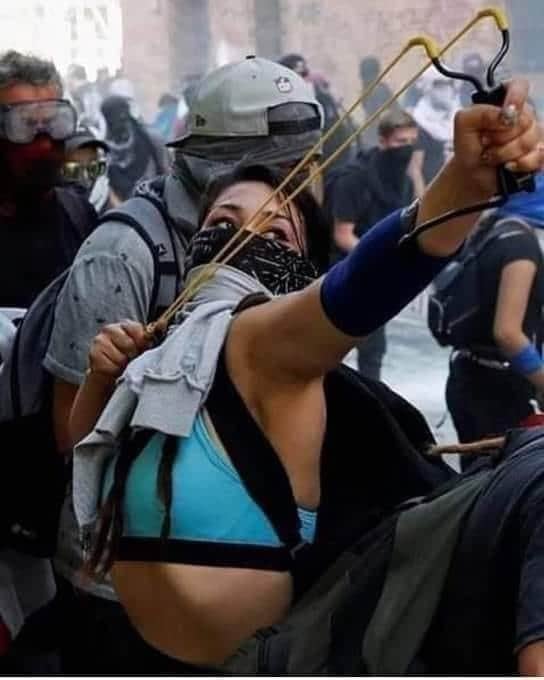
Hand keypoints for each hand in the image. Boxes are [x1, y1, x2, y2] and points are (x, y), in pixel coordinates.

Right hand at [87, 320, 150, 380]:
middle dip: (133, 355)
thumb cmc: (129, 356)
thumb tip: (154, 331)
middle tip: (130, 358)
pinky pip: (110, 367)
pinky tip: (113, 368)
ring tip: (122, 364)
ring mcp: (99, 340)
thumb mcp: (141, 347)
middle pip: (129, 344)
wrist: (111, 371)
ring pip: (119, 358)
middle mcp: (110, 329)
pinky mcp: (93, 354)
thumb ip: (147, 339)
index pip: (136, 329)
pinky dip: (114, 371)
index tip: (140, 349)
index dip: (141, 343)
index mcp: (125, 324)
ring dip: (123, 365)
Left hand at [451, 79, 542, 196]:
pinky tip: (507, 166)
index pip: (519, 86)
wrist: (471, 176)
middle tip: (485, 143)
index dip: (515, 99)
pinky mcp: (539, 153)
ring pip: (531, 139)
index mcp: (504, 101)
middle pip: (526, 119)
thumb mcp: (463, 125)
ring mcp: (533, 134)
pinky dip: (521, 164)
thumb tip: (504, 115)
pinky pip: (540, 155)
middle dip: (501, 137)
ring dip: (506, 153)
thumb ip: (479, 112)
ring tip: (491, 156)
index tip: (505, 116)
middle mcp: (522, 115)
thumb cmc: (468, 148)